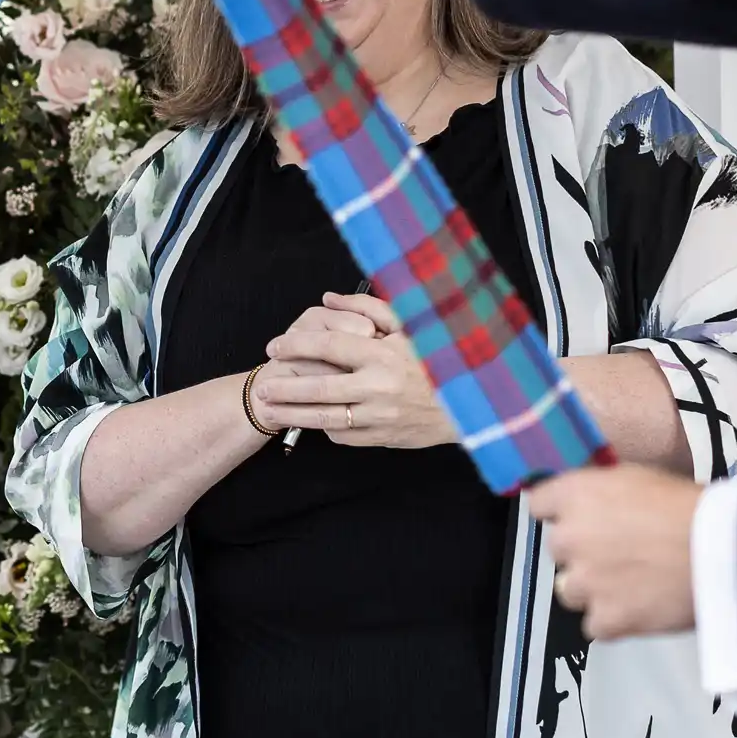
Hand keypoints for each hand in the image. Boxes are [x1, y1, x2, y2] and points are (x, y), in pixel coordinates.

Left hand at [259, 293, 456, 447]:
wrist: (474, 404)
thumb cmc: (438, 358)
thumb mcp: (410, 325)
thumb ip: (367, 307)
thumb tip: (328, 299)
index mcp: (383, 354)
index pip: (329, 345)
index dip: (297, 345)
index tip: (275, 347)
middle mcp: (379, 386)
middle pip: (319, 387)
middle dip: (285, 387)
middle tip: (263, 385)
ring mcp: (381, 416)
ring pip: (327, 417)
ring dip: (293, 414)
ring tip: (270, 408)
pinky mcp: (385, 438)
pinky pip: (345, 436)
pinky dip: (326, 428)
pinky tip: (311, 421)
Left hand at [530, 466, 703, 638]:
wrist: (725, 551)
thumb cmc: (689, 507)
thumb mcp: (637, 478)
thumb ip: (600, 493)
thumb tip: (591, 505)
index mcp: (573, 495)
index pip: (540, 505)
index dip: (562, 513)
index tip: (583, 520)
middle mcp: (568, 538)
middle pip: (558, 550)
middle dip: (583, 552)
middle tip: (622, 555)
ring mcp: (585, 582)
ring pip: (570, 590)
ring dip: (593, 590)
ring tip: (632, 586)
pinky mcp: (607, 619)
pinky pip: (595, 626)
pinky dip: (614, 622)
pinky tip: (640, 610)